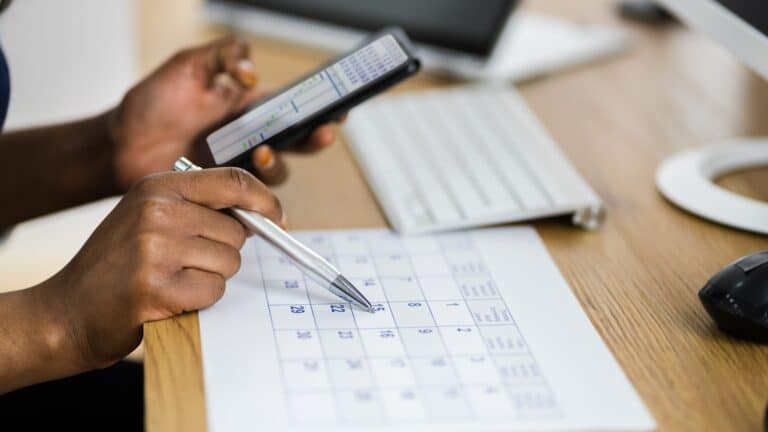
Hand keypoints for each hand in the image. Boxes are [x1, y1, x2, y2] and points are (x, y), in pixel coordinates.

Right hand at [36, 167, 281, 368]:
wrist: (67, 310)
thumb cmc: (116, 264)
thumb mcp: (149, 216)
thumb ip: (199, 208)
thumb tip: (258, 216)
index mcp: (157, 186)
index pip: (233, 181)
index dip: (264, 200)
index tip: (278, 217)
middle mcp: (157, 211)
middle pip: (236, 231)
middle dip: (223, 252)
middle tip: (186, 264)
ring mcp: (155, 249)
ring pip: (229, 263)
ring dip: (210, 278)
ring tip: (172, 279)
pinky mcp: (157, 288)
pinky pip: (214, 292)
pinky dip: (199, 301)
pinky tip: (168, 298)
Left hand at [110, 36, 338, 189]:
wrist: (119, 146)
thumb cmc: (151, 103)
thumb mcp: (187, 66)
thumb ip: (223, 56)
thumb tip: (252, 71)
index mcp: (247, 107)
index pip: (291, 107)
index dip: (317, 109)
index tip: (336, 108)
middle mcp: (249, 137)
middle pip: (295, 141)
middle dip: (313, 138)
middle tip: (320, 133)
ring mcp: (237, 167)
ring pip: (277, 171)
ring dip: (278, 163)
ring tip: (261, 153)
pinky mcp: (223, 192)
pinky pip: (251, 199)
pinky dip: (256, 197)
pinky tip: (249, 189)